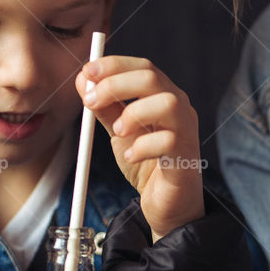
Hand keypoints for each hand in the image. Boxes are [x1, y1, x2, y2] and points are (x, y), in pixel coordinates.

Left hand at [77, 56, 204, 240]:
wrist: (166, 205)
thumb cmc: (148, 164)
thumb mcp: (119, 132)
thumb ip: (105, 108)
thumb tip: (83, 81)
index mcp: (163, 97)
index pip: (143, 67)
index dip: (114, 65)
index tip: (86, 72)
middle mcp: (179, 109)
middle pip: (152, 78)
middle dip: (115, 85)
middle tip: (90, 101)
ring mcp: (186, 132)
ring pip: (167, 104)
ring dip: (134, 113)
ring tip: (118, 132)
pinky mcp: (186, 158)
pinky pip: (168, 142)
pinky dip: (142, 146)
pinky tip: (131, 156)